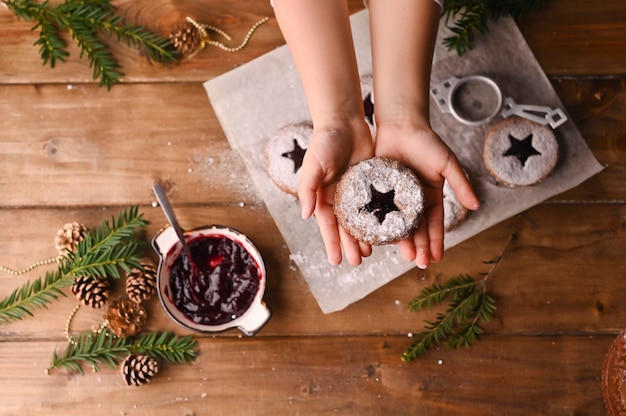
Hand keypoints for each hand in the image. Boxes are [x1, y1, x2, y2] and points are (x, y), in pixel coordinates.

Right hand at [298, 117, 374, 265]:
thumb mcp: (314, 165)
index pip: (328, 226)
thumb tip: (305, 215)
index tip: (337, 261)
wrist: (344, 122)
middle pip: (344, 227)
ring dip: (364, 236)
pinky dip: (379, 218)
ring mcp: (356, 192)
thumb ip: (308, 189)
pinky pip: (375, 205)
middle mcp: (338, 198)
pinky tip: (386, 229)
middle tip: (357, 262)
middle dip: (349, 245)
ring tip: (371, 253)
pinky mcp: (371, 183)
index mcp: (323, 196)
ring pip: (361, 220)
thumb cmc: (325, 142)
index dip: (332, 243)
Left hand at [374, 122, 479, 268]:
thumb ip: (460, 184)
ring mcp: (395, 197)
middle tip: (419, 264)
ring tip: (403, 256)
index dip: (436, 241)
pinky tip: (378, 238)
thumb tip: (476, 205)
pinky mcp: (379, 190)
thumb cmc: (426, 141)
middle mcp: (413, 200)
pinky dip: (379, 225)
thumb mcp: (447, 163)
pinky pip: (378, 211)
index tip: (436, 259)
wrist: (401, 124)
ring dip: (401, 241)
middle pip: (416, 228)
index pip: (434, 224)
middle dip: (419, 246)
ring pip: (397, 224)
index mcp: (430, 196)